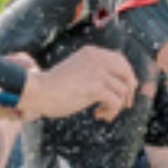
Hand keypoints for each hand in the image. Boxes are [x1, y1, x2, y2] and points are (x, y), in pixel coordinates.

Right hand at [17, 44, 136, 122]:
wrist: (38, 92)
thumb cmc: (51, 87)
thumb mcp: (75, 71)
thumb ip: (91, 72)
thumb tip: (107, 87)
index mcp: (93, 52)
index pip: (121, 61)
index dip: (126, 77)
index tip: (124, 92)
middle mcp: (99, 59)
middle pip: (127, 73)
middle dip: (129, 91)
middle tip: (126, 105)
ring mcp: (98, 72)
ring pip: (122, 90)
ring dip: (116, 106)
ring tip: (103, 114)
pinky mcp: (96, 88)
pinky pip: (115, 101)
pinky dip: (111, 111)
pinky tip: (99, 115)